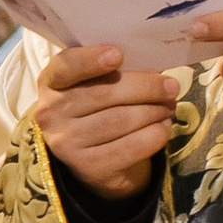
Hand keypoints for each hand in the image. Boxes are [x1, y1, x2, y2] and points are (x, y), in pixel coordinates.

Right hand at [32, 42, 175, 195]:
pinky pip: (130, 147)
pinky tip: (163, 128)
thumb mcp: (95, 83)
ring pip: (120, 120)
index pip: (65, 67)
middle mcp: (51, 113)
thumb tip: (154, 68)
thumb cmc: (98, 106)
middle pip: (103, 93)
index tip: (118, 55)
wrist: (93, 157)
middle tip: (171, 87)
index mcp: (52, 82)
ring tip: (169, 106)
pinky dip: (155, 135)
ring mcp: (66, 142)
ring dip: (154, 111)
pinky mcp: (87, 167)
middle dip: (146, 87)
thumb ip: (115, 70)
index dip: (90, 60)